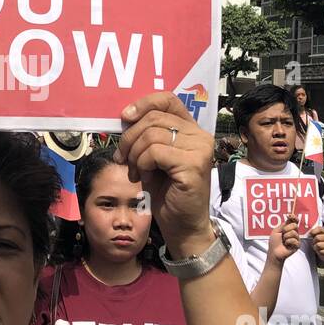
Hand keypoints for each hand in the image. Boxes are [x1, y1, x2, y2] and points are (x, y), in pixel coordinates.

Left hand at [117, 93, 215, 255]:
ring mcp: (200, 149)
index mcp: (191, 130)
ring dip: (134, 154)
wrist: (182, 225)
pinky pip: (155, 152)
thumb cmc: (167, 193)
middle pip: (154, 118)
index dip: (144, 103)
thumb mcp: (153, 158)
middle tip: (123, 158)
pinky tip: (142, 177)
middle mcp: (200, 136)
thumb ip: (147, 136)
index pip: (168, 99)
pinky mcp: (194, 165)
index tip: (125, 116)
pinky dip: (141, 164)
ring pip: (152, 134)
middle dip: (129, 138)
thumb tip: (125, 117)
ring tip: (134, 171)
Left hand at [269, 215, 301, 263]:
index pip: (294, 221)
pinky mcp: (298, 245)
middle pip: (294, 225)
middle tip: (282, 234)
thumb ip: (283, 224)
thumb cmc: (274, 242)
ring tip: (284, 241)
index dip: (294, 217)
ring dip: (286, 237)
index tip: (290, 215)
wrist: (274, 252)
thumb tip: (289, 217)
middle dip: (286, 229)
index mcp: (289, 228)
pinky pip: (294, 240)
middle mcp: (294, 232)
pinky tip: (286, 245)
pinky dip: (288, 242)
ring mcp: (296, 239)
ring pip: (294, 232)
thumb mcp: (276, 231)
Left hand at [308, 223, 323, 260]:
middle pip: (317, 238)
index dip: (314, 231)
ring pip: (318, 245)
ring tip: (317, 248)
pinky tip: (321, 252)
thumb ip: (314, 234)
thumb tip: (307, 233)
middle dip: (314, 241)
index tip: (311, 234)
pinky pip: (321, 251)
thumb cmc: (323, 243)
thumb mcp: (320, 237)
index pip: (320, 229)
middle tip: (315, 243)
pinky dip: (319, 252)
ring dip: (316, 247)